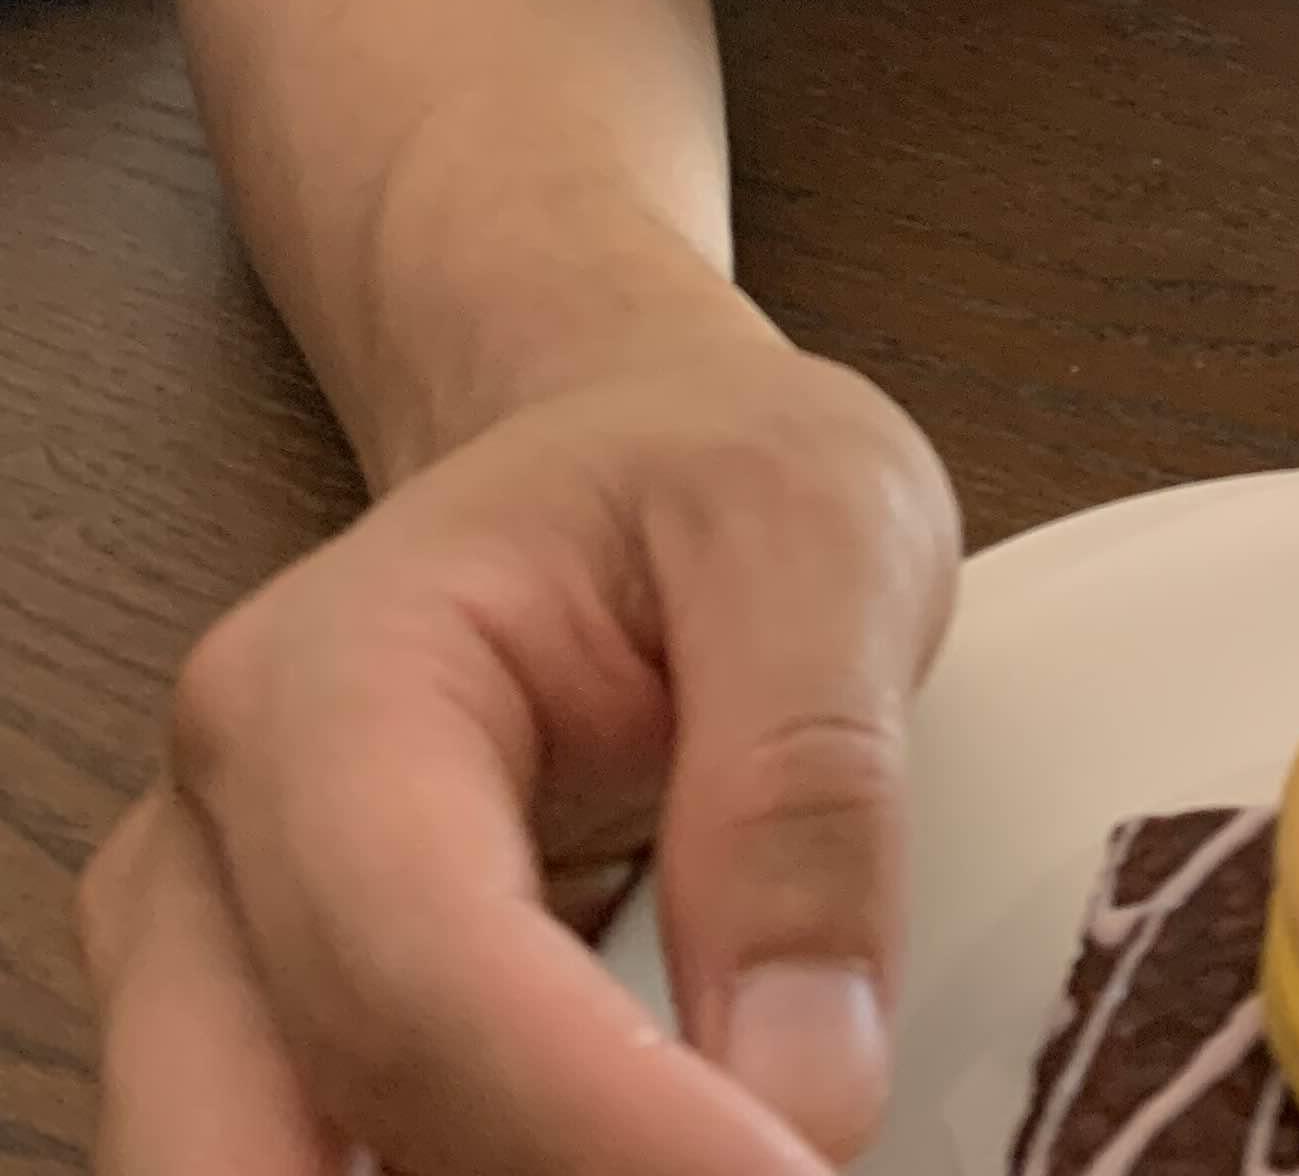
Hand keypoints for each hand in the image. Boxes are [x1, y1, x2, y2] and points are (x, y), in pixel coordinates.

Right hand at [81, 329, 961, 1175]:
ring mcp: (212, 982)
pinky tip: (630, 1157)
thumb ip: (811, 790)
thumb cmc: (698, 475)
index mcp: (328, 684)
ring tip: (715, 1153)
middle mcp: (218, 855)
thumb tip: (804, 1090)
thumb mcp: (819, 536)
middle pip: (262, 1150)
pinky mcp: (264, 1070)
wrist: (620, 460)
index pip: (421, 972)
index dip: (603, 1130)